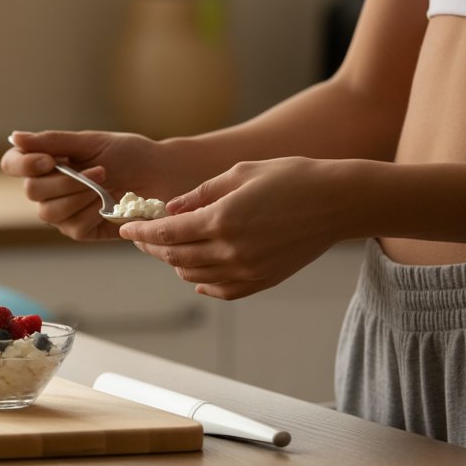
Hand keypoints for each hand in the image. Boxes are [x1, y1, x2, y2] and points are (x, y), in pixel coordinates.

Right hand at [2, 130, 183, 241]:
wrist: (162, 174)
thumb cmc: (128, 154)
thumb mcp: (90, 142)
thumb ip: (52, 141)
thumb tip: (14, 137)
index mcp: (45, 163)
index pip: (13, 164)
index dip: (24, 164)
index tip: (50, 160)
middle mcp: (49, 189)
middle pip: (31, 191)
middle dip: (64, 182)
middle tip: (97, 171)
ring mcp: (63, 212)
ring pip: (49, 213)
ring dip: (78, 197)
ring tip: (105, 184)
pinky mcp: (82, 230)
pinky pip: (73, 227)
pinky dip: (91, 213)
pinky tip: (110, 204)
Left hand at [119, 157, 349, 299]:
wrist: (339, 202)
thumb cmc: (292, 178)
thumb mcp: (240, 174)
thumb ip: (200, 194)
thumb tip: (171, 209)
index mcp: (222, 220)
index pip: (166, 233)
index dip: (140, 231)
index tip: (125, 228)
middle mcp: (231, 250)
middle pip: (175, 256)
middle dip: (153, 247)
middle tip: (142, 237)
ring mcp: (247, 270)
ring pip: (194, 275)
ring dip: (175, 263)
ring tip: (170, 248)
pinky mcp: (262, 280)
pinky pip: (221, 290)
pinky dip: (202, 284)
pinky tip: (196, 274)